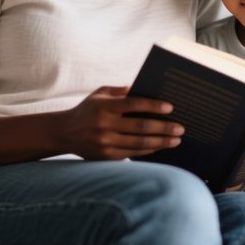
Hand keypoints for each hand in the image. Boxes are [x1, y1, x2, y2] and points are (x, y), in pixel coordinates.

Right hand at [58, 86, 184, 159]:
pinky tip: (160, 146)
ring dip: (161, 142)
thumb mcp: (100, 94)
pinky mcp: (107, 156)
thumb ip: (120, 91)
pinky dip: (149, 150)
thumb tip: (144, 89)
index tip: (170, 107)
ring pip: (139, 143)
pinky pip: (133, 154)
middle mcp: (105, 125)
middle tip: (180, 128)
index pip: (134, 104)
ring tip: (176, 140)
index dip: (153, 106)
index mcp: (105, 106)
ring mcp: (106, 142)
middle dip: (164, 128)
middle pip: (141, 126)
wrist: (64, 132)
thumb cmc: (87, 109)